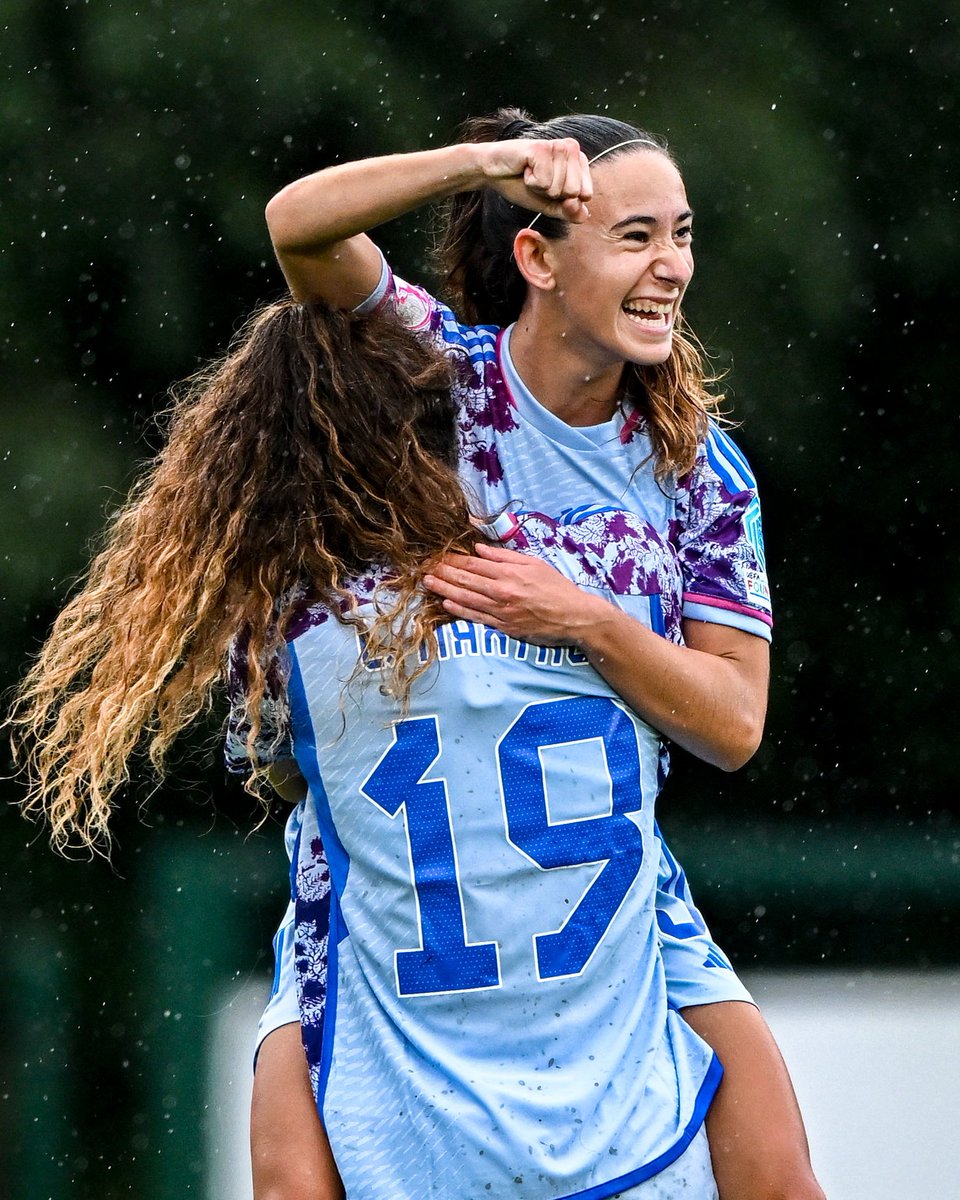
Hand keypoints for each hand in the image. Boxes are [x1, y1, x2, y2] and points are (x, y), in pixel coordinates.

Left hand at [423, 542, 603, 645]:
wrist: (574, 617)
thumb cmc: (557, 587)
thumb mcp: (535, 563)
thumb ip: (505, 556)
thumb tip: (479, 550)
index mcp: (510, 573)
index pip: (473, 564)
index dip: (452, 559)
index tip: (437, 555)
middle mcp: (502, 591)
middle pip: (465, 580)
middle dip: (442, 572)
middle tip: (424, 567)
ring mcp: (501, 611)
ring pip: (466, 598)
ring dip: (444, 589)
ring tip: (427, 582)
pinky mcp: (503, 627)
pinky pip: (476, 617)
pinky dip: (459, 610)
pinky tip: (445, 603)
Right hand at [479, 138, 592, 221]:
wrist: (493, 173)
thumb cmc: (522, 185)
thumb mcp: (550, 204)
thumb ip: (570, 212)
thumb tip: (584, 214)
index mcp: (579, 160)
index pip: (586, 194)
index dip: (563, 199)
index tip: (548, 186)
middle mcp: (571, 148)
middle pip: (573, 192)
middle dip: (551, 194)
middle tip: (537, 179)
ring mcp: (557, 146)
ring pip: (558, 188)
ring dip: (539, 188)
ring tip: (530, 174)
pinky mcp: (541, 148)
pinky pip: (544, 182)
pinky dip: (530, 182)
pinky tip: (524, 169)